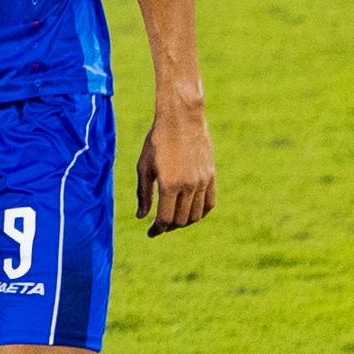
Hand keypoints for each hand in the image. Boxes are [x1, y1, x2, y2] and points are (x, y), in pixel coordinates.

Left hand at [136, 104, 215, 236]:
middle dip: (169, 227)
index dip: (157, 229)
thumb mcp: (144, 167)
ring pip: (196, 215)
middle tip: (160, 226)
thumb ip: (143, 194)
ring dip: (184, 222)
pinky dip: (200, 213)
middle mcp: (189, 186)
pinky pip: (209, 203)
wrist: (182, 120)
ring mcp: (203, 182)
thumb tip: (142, 217)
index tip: (151, 233)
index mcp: (169, 184)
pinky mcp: (211, 176)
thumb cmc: (157, 141)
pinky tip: (190, 214)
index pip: (165, 219)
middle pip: (181, 219)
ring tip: (173, 221)